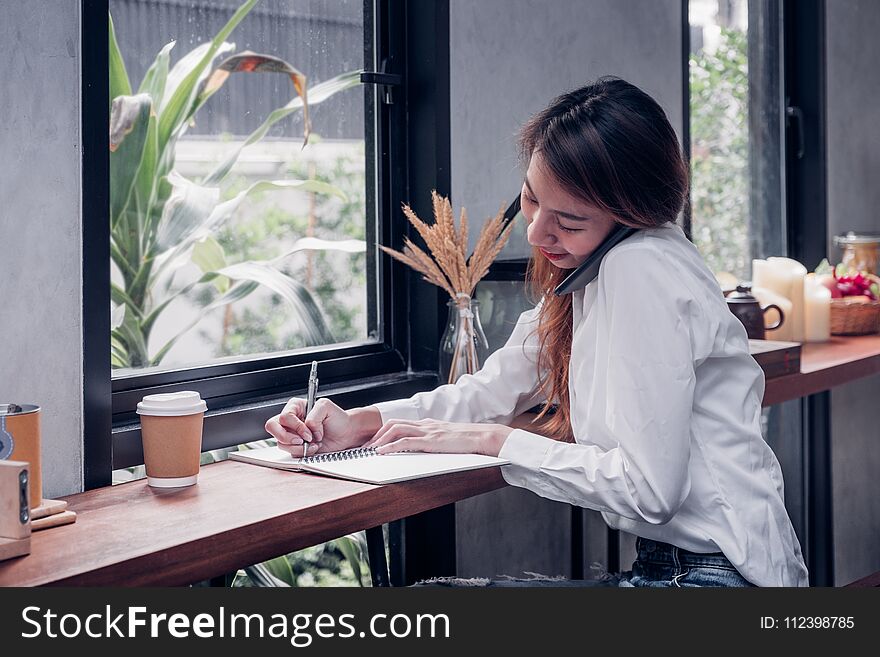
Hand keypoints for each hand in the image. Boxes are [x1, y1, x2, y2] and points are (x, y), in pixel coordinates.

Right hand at [264, 398, 380, 456]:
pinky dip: (302, 453)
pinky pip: (290, 452)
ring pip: (280, 442)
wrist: (346, 433)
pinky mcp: (295, 446)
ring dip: (298, 447)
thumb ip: (314, 415)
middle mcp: (291, 420)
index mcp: (296, 406)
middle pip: (272, 427)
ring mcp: (291, 434)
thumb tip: (306, 427)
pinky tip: (314, 448)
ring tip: (314, 444)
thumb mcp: (326, 407)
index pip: (284, 416)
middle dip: (287, 437)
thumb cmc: (337, 418)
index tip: (309, 432)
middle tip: (302, 441)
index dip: (296, 426)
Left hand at [363, 418, 512, 456]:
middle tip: (366, 448)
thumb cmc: (469, 441)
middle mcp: (426, 424)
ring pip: (396, 429)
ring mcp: (428, 431)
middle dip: (377, 435)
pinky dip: (391, 446)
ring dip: (380, 440)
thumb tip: (425, 449)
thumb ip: (436, 441)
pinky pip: (406, 442)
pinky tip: (382, 452)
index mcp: (429, 424)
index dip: (384, 431)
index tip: (374, 442)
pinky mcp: (431, 440)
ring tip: (370, 451)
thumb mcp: (448, 440)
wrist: (484, 437)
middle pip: (393, 423)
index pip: (400, 423)